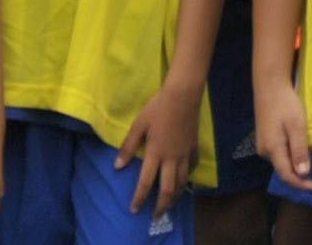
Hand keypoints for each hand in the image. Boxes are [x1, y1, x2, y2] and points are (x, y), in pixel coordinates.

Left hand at [117, 77, 202, 217]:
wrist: (183, 94)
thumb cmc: (158, 108)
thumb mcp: (139, 125)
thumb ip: (128, 146)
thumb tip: (117, 166)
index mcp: (156, 153)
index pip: (146, 182)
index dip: (139, 198)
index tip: (134, 209)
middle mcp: (172, 158)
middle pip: (168, 189)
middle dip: (161, 205)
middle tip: (155, 216)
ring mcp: (185, 153)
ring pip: (182, 182)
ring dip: (175, 196)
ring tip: (168, 204)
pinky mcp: (194, 147)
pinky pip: (191, 168)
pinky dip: (187, 177)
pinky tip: (183, 180)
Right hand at [255, 76, 311, 192]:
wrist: (270, 86)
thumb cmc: (286, 104)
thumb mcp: (297, 126)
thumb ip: (299, 150)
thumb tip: (303, 174)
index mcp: (272, 149)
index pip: (286, 175)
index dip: (301, 184)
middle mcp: (264, 151)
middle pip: (283, 170)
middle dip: (298, 175)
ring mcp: (262, 144)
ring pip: (280, 161)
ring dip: (294, 164)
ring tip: (308, 158)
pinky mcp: (264, 138)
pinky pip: (278, 153)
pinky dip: (289, 156)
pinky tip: (297, 147)